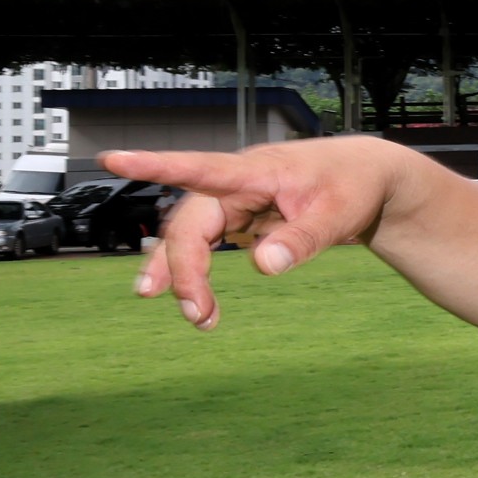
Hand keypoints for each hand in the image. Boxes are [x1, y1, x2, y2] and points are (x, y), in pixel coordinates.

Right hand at [111, 141, 405, 328]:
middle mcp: (234, 183)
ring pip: (189, 236)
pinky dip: (195, 273)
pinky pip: (203, 245)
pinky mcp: (236, 219)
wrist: (364, 178)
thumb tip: (263, 266)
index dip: (154, 166)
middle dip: (183, 268)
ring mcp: (232, 201)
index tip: (113, 160)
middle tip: (198, 313)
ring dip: (184, 275)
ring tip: (197, 318)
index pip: (198, 167)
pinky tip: (196, 303)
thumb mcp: (338, 214)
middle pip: (189, 223)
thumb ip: (301, 239)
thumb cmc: (350, 186)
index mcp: (254, 170)